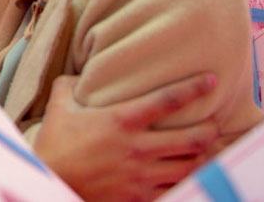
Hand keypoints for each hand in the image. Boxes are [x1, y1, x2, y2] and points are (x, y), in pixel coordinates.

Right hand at [35, 72, 219, 201]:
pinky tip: (188, 177)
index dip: (194, 89)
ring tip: (205, 152)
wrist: (50, 182)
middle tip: (214, 126)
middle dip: (209, 131)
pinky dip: (185, 183)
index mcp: (122, 120)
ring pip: (189, 167)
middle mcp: (137, 148)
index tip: (211, 82)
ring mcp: (140, 176)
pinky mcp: (138, 198)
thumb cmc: (54, 144)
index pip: (168, 100)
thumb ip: (71, 85)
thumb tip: (81, 74)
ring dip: (201, 159)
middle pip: (191, 138)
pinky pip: (173, 192)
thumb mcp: (59, 106)